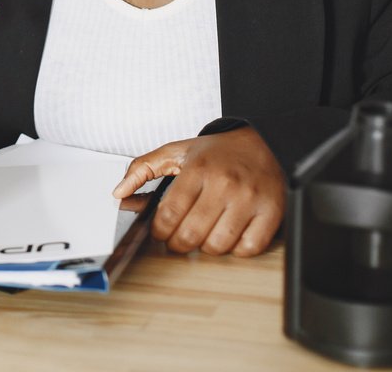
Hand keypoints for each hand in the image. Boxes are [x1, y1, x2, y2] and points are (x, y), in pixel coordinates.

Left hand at [111, 126, 285, 256]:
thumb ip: (143, 168)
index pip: (169, 214)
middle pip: (190, 234)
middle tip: (178, 239)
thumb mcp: (177, 151)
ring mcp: (249, 199)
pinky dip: (236, 250)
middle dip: (178, 244)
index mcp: (199, 169)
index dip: (159, 232)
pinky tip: (230, 237)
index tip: (159, 233)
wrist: (266, 141)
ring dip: (206, 248)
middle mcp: (224, 184)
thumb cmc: (219, 151)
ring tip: (205, 235)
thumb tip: (119, 192)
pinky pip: (249, 248)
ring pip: (218, 245)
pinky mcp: (271, 211)